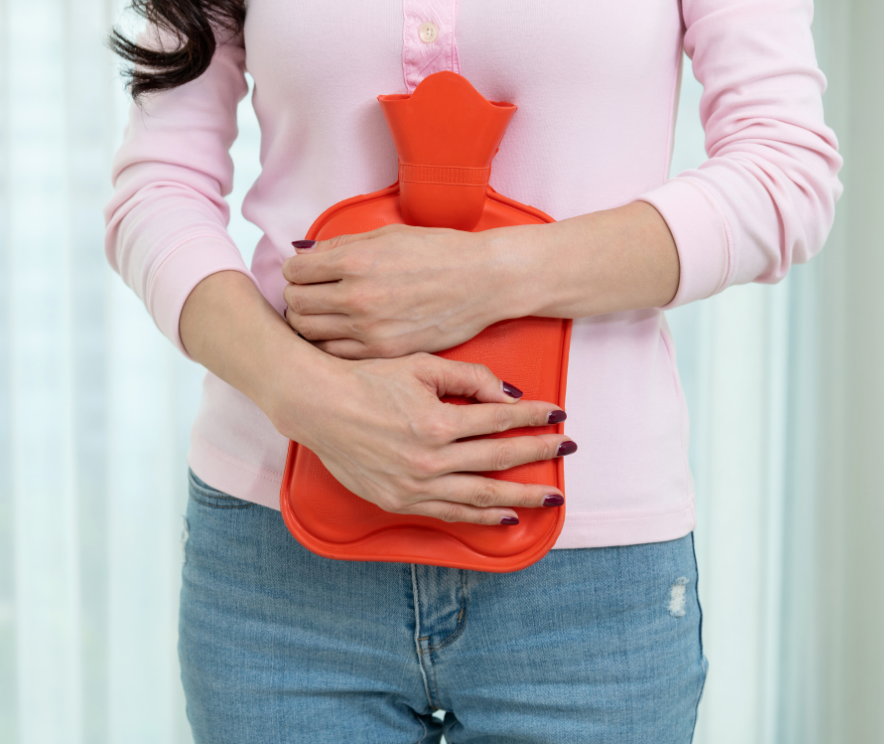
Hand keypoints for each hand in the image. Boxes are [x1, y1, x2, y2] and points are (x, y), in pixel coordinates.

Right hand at [270, 351, 573, 524]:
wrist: (317, 406)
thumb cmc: (366, 380)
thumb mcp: (419, 366)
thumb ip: (468, 378)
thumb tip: (509, 394)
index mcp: (438, 422)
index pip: (501, 420)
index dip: (534, 417)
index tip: (558, 416)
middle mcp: (430, 459)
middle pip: (500, 460)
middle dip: (539, 455)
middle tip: (567, 451)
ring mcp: (414, 485)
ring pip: (481, 496)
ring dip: (520, 497)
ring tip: (549, 497)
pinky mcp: (398, 501)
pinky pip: (450, 512)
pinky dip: (480, 516)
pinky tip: (504, 515)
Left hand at [282, 225, 517, 359]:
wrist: (483, 281)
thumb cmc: (439, 253)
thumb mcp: (387, 235)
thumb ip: (340, 246)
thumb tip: (302, 253)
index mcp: (355, 261)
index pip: (294, 272)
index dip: (295, 271)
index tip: (304, 272)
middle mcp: (357, 296)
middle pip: (296, 305)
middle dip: (297, 297)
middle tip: (309, 294)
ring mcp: (370, 329)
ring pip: (308, 334)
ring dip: (308, 323)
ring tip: (322, 315)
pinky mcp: (383, 352)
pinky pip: (334, 354)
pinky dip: (328, 345)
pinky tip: (340, 333)